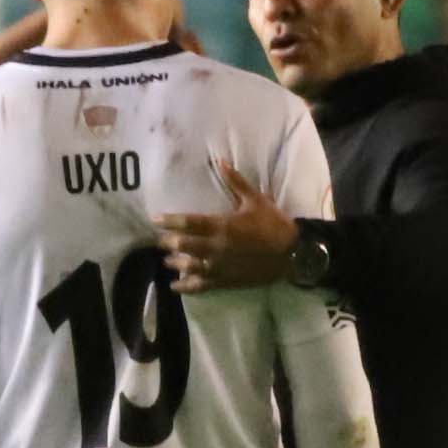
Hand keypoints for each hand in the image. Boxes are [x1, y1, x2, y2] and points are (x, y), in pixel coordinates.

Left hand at [156, 161, 297, 292]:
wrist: (292, 253)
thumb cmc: (273, 224)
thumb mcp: (255, 199)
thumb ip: (235, 181)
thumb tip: (220, 161)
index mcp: (222, 225)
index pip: (188, 222)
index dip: (169, 221)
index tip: (155, 220)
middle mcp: (217, 247)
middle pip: (183, 245)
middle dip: (169, 243)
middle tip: (161, 241)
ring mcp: (220, 266)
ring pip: (189, 266)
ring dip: (175, 263)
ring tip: (167, 261)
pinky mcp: (226, 280)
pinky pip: (201, 286)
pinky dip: (186, 286)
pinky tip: (175, 285)